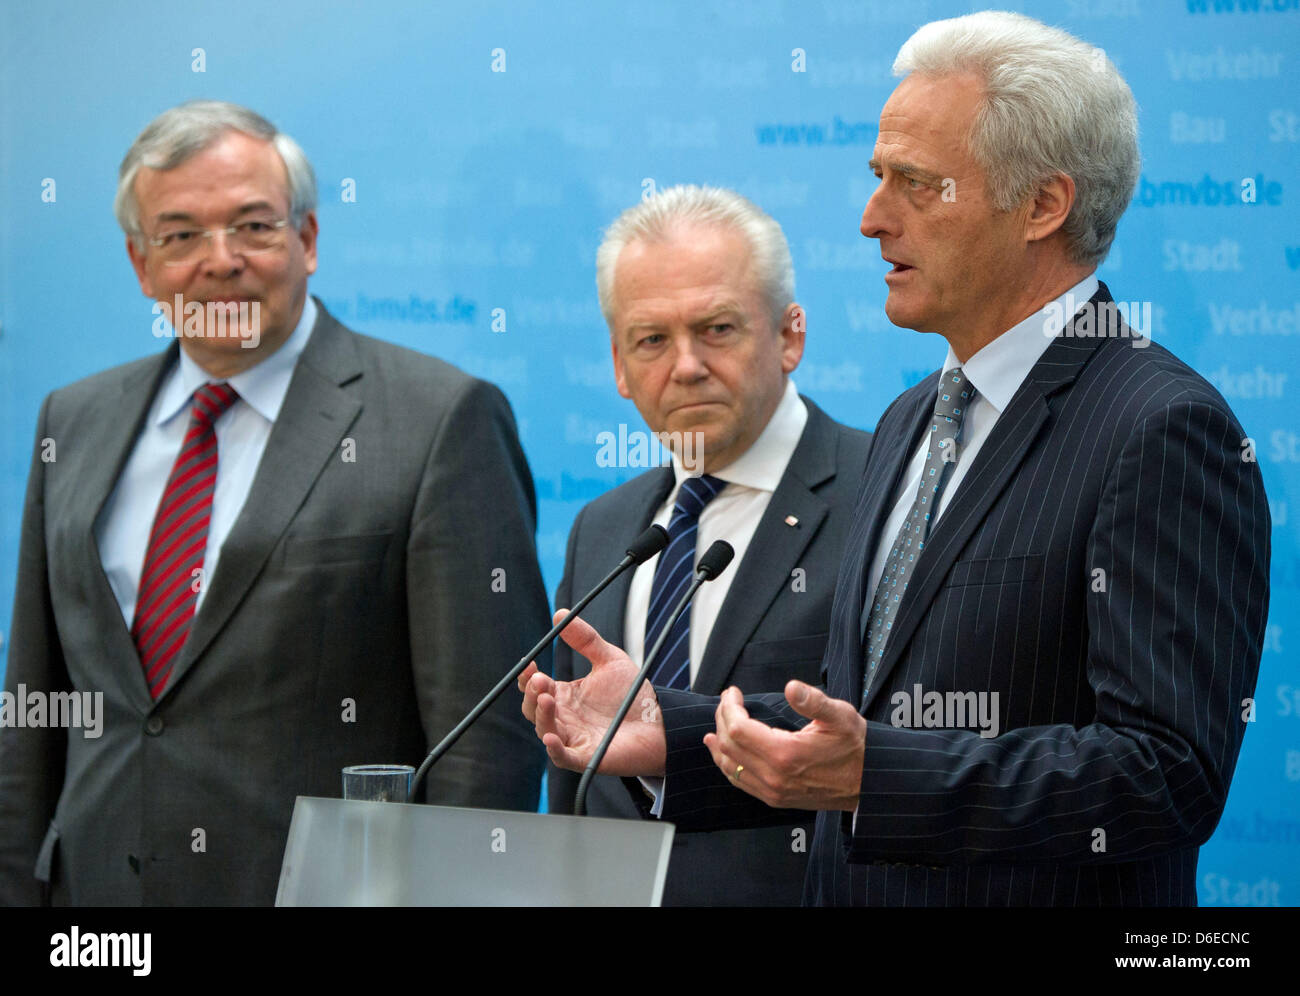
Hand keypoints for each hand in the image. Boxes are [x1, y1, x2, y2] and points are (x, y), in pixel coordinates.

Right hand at [518, 610, 666, 776]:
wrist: (659, 721)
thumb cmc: (633, 693)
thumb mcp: (609, 659)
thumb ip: (585, 639)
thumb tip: (561, 613)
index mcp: (565, 695)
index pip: (535, 686)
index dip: (527, 677)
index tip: (529, 663)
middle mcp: (564, 717)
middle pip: (533, 708)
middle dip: (532, 693)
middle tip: (541, 680)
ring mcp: (572, 738)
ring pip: (544, 729)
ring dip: (541, 715)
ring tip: (547, 698)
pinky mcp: (586, 757)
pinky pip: (562, 757)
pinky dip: (554, 749)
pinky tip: (550, 737)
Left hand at [703, 681, 865, 810]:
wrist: (869, 783)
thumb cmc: (855, 747)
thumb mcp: (840, 716)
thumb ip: (813, 701)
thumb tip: (791, 687)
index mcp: (784, 754)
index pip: (737, 728)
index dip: (729, 706)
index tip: (732, 692)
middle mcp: (773, 777)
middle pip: (728, 745)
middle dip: (722, 719)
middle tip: (727, 702)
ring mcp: (772, 791)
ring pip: (729, 766)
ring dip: (718, 744)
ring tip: (714, 727)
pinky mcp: (775, 799)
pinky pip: (740, 781)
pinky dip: (726, 765)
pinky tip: (723, 755)